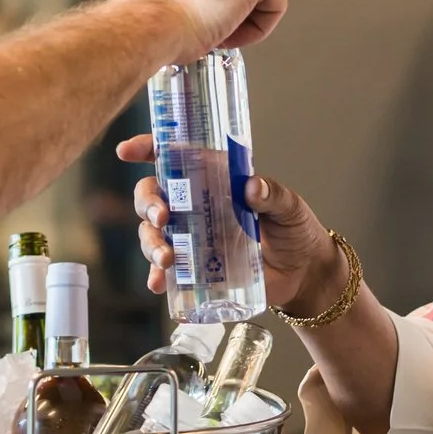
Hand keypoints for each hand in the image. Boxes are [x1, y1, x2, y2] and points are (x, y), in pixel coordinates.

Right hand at [117, 135, 341, 313]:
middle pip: (153, 196)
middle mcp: (195, 205)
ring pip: (152, 233)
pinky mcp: (195, 268)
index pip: (175, 158)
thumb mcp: (289, 207)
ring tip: (166, 258)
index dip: (148, 150)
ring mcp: (192, 238)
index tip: (127, 151)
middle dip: (148, 204)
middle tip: (162, 217)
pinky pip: (166, 270)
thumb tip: (252, 187)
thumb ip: (273, 195)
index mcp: (215, 180)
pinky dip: (158, 276)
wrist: (304, 275)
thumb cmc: (296, 231)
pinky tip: (159, 283)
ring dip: (151, 244)